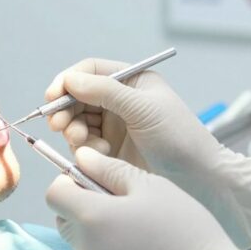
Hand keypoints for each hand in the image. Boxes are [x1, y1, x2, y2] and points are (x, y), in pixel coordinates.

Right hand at [45, 58, 250, 249]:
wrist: (197, 178)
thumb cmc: (179, 137)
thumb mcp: (143, 108)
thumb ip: (106, 92)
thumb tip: (71, 80)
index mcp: (132, 81)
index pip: (90, 71)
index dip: (68, 81)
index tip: (53, 96)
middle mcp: (120, 101)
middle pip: (78, 97)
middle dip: (66, 110)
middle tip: (59, 125)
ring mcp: (115, 126)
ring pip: (78, 122)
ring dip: (73, 131)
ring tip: (81, 143)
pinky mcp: (111, 151)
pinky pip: (84, 145)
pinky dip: (84, 149)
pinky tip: (97, 156)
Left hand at [46, 148, 250, 249]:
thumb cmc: (185, 229)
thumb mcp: (152, 187)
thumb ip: (110, 169)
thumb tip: (80, 156)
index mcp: (92, 216)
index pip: (55, 194)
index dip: (70, 183)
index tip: (95, 183)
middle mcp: (83, 249)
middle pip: (65, 221)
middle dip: (84, 209)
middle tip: (123, 208)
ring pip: (82, 246)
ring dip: (99, 236)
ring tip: (139, 236)